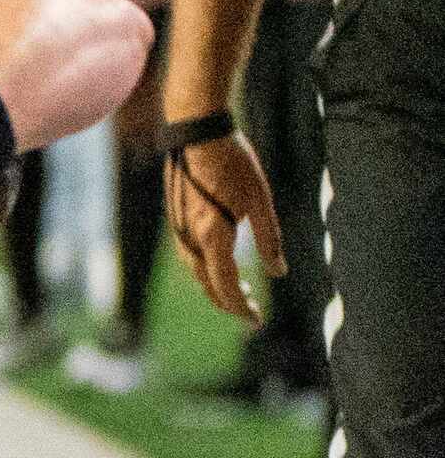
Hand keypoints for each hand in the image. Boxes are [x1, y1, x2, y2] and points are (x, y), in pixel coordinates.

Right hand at [167, 129, 283, 324]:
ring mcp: (179, 233)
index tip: (256, 321)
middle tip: (251, 313)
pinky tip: (221, 265)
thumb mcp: (260, 200)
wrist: (196, 135)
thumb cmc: (233, 162)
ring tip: (240, 292)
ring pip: (197, 274)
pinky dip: (207, 272)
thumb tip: (279, 272)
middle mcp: (191, 240)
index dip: (241, 308)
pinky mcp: (178, 224)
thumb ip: (269, 239)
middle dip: (229, 303)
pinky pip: (191, 259)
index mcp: (213, 236)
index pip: (225, 286)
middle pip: (207, 286)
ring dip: (217, 288)